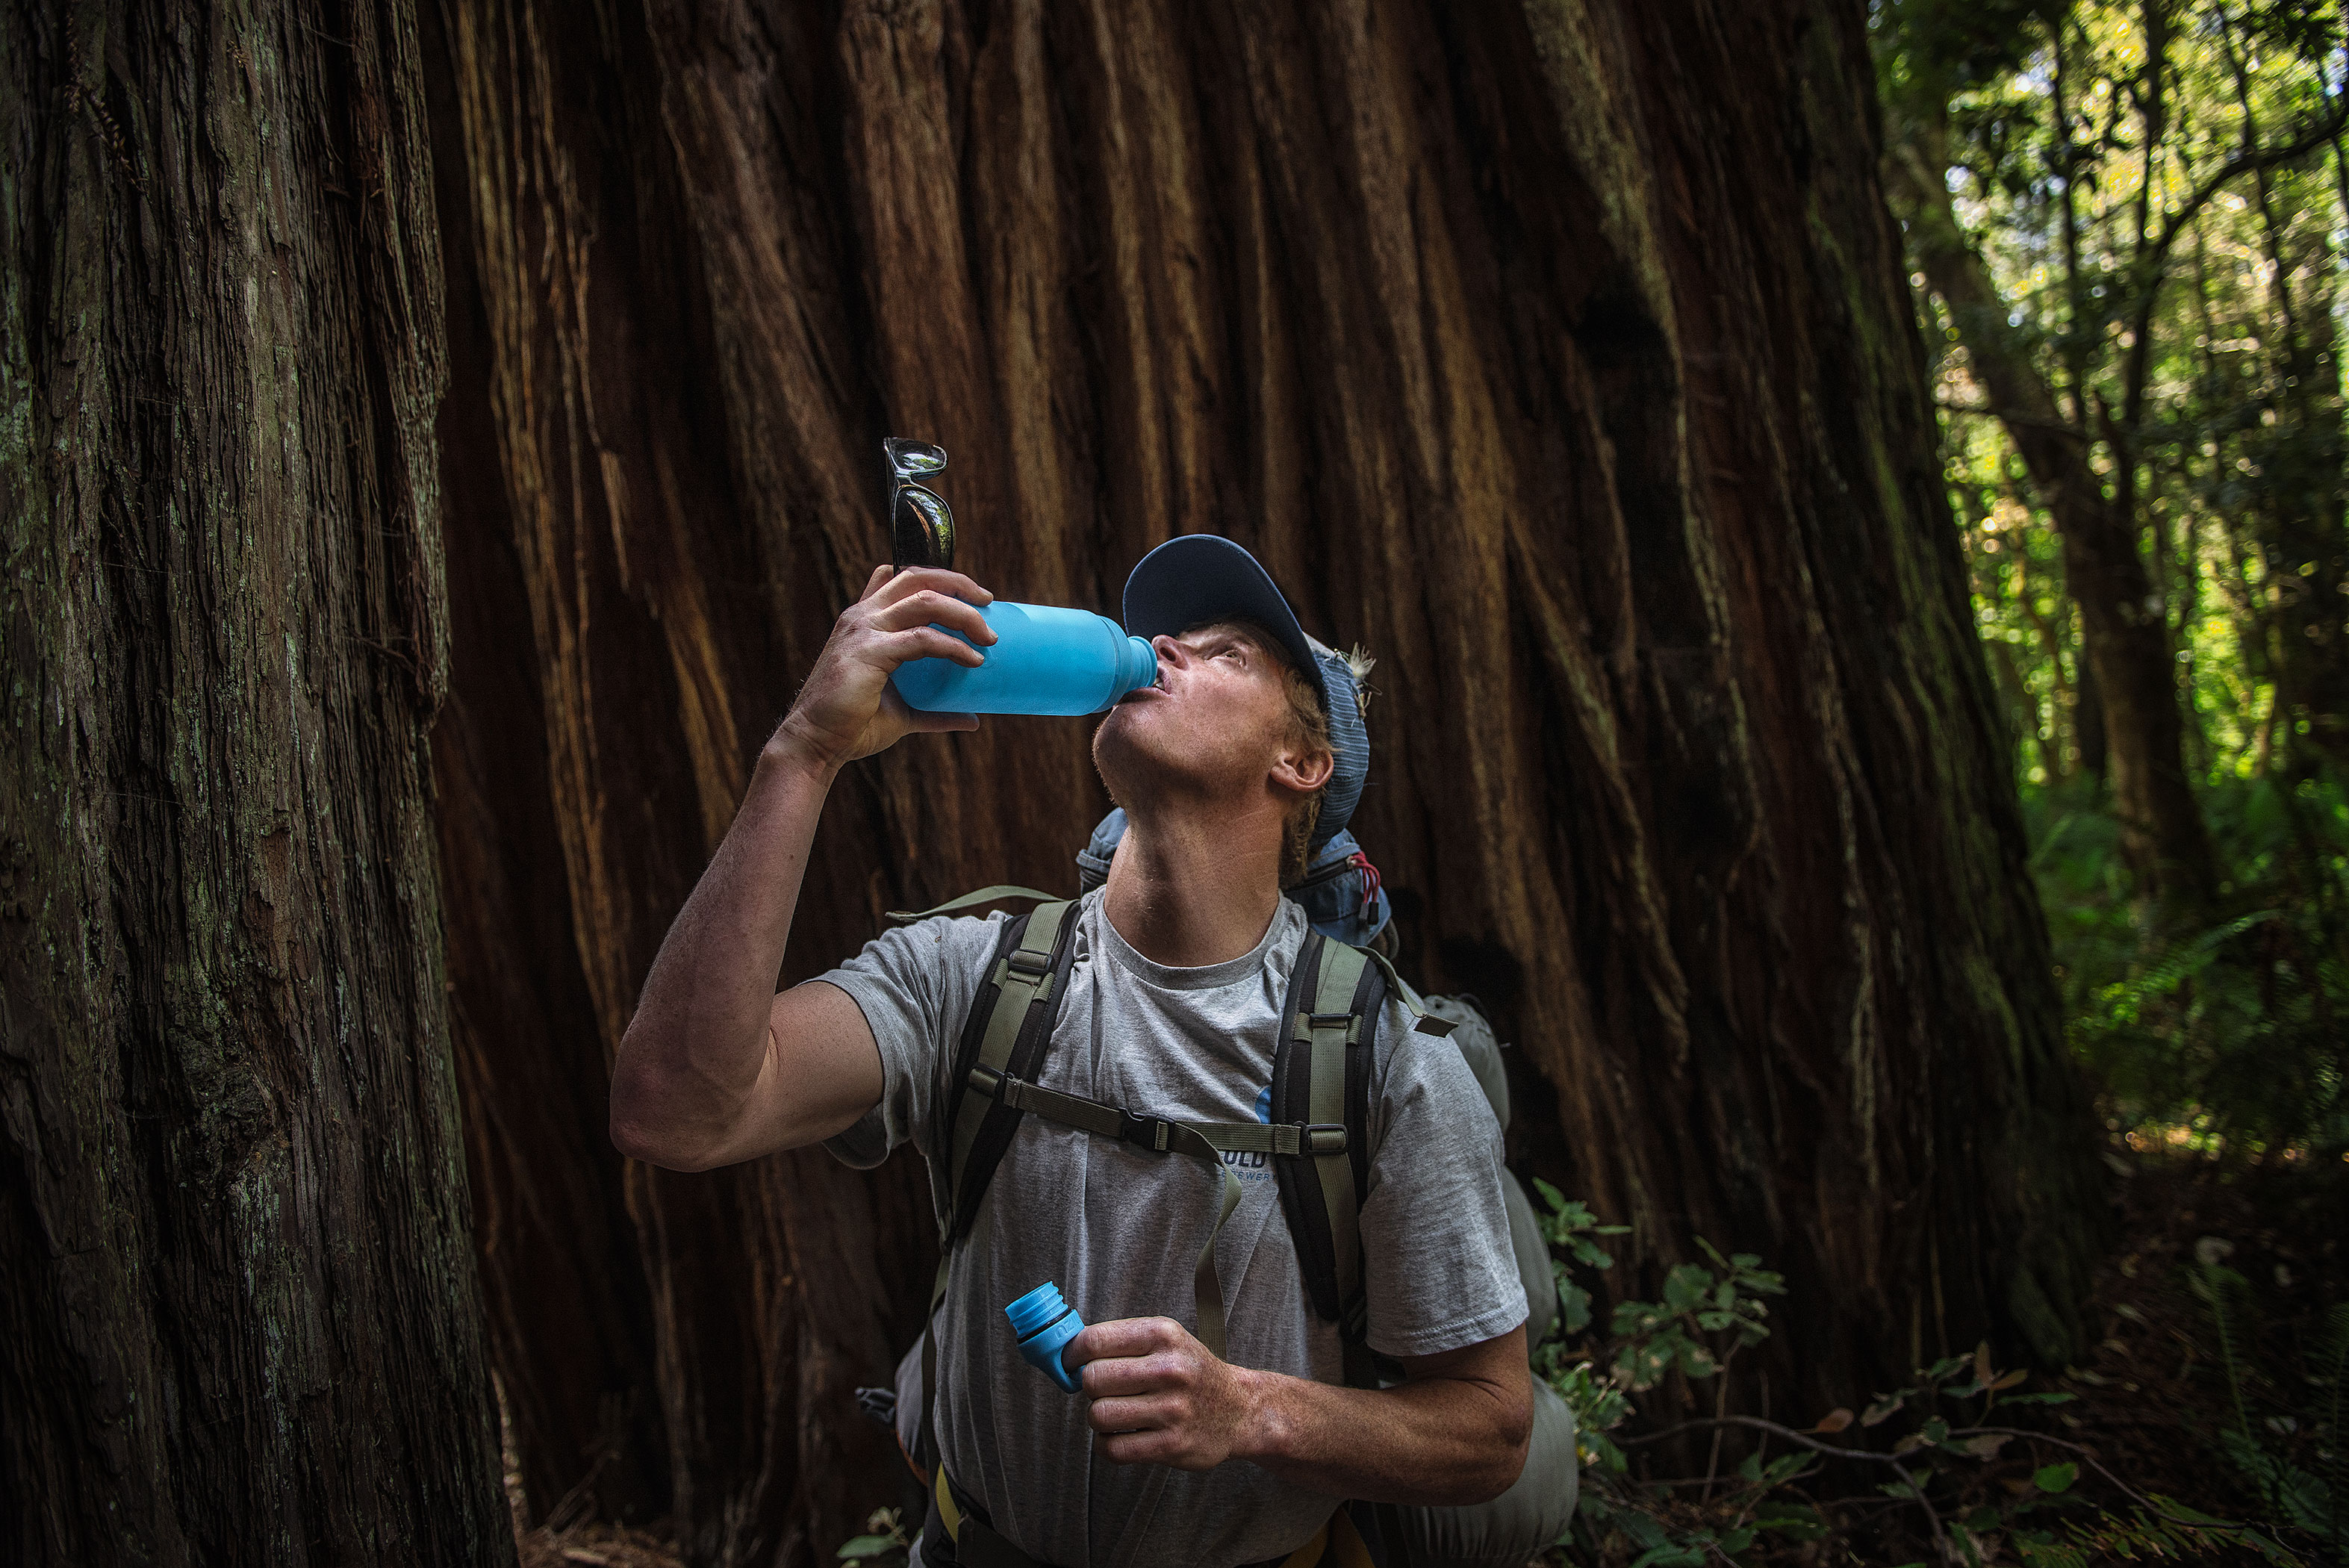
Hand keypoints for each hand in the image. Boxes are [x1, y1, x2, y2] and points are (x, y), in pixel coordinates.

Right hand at [772, 565, 995, 769]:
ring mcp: (863, 630)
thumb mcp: (902, 712)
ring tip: (989, 637)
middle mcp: (862, 616)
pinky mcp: (869, 652)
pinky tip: (974, 660)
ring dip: (964, 614)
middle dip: (958, 583)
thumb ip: (935, 711)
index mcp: (865, 619)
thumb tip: (973, 720)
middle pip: (918, 577)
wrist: (815, 744)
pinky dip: (954, 647)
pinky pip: (923, 639)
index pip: (901, 576)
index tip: (972, 596)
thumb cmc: (853, 726)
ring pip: (925, 600)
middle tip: (988, 602)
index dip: (939, 577)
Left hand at [1068, 1316, 1260, 1470]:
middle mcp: (1169, 1369)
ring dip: (1099, 1417)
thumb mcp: (1165, 1339)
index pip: (1093, 1341)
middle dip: (1090, 1387)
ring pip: (1099, 1415)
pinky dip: (1107, 1444)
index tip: (1070, 1363)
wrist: (1239, 1409)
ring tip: (1116, 1412)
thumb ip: (1119, 1340)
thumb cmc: (1190, 1371)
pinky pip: (1113, 1449)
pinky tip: (1120, 1436)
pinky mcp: (1172, 1445)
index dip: (1071, 1355)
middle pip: (1092, 1379)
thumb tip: (1065, 1353)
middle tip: (1105, 1390)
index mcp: (1163, 1335)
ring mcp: (1172, 1409)